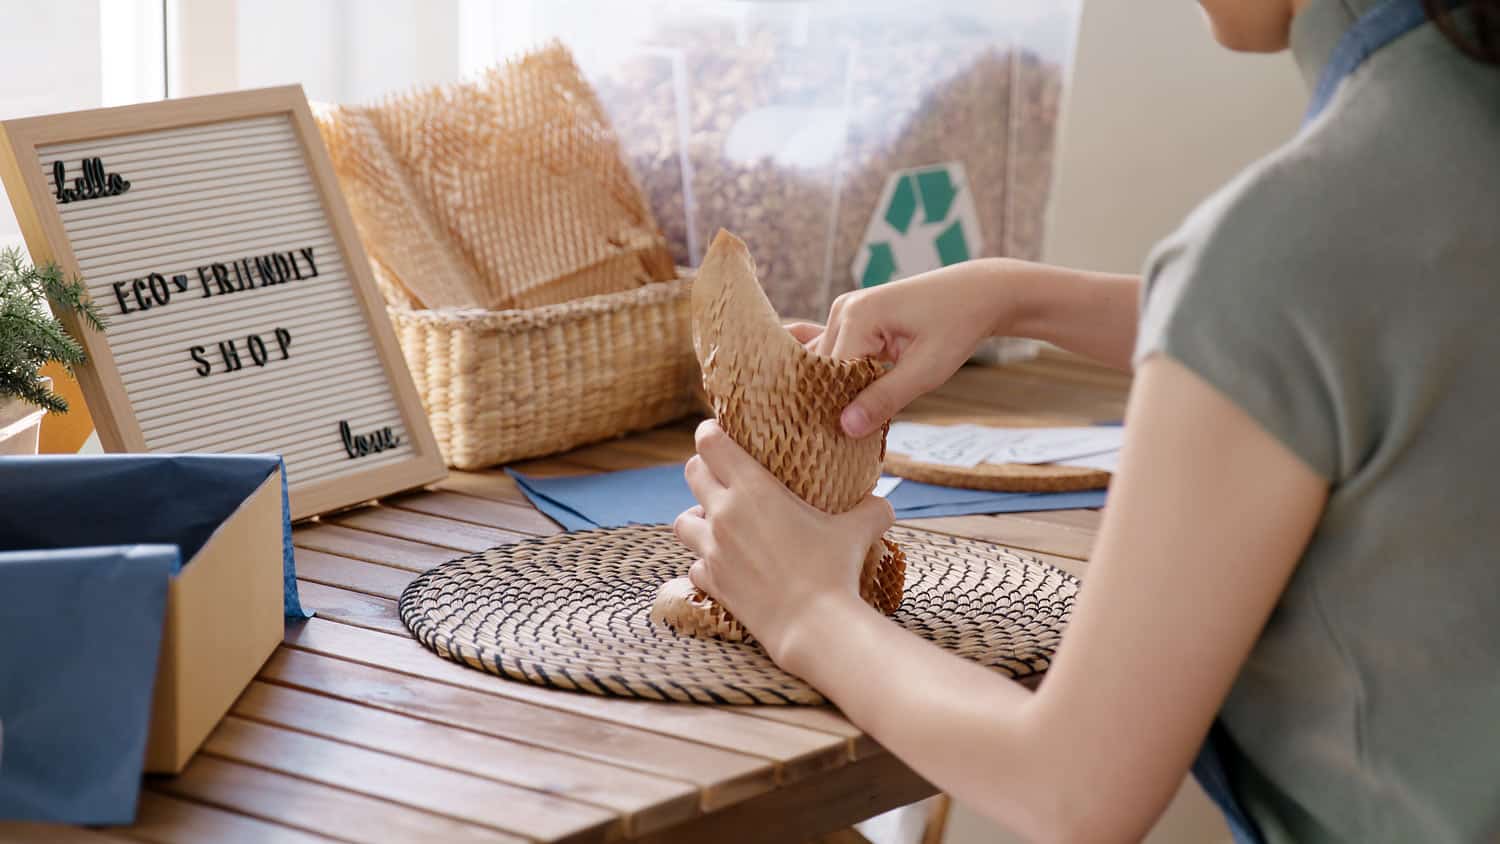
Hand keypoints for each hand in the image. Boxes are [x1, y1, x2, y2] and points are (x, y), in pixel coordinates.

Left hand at [672, 419, 893, 666]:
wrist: (814, 625)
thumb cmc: (836, 570)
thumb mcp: (861, 529)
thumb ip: (871, 508)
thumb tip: (880, 502)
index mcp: (753, 489)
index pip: (710, 442)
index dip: (711, 432)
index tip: (720, 432)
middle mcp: (724, 514)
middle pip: (692, 472)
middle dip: (704, 468)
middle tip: (724, 474)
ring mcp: (713, 550)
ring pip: (681, 521)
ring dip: (696, 516)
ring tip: (717, 521)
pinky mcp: (712, 582)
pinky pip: (694, 565)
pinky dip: (705, 562)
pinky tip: (725, 565)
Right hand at [787, 260, 1016, 436]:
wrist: (977, 294)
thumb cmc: (957, 327)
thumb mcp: (926, 370)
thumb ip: (885, 398)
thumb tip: (846, 427)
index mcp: (856, 316)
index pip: (829, 375)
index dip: (838, 409)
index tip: (848, 440)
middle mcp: (843, 309)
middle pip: (824, 370)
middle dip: (840, 400)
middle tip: (857, 433)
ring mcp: (845, 311)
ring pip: (828, 365)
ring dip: (843, 389)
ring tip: (860, 417)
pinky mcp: (853, 318)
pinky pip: (839, 354)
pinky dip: (847, 376)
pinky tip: (860, 395)